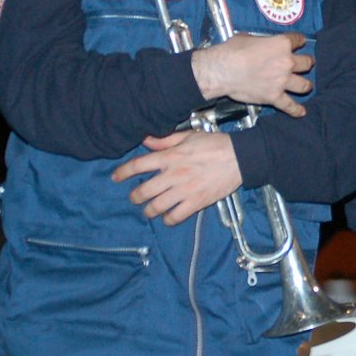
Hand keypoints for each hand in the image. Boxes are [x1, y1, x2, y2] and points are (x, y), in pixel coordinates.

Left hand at [111, 131, 241, 224]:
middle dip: (135, 196)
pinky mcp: (197, 202)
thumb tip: (146, 140)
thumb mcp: (188, 136)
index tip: (115, 177)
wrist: (239, 157)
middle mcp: (174, 175)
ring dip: (149, 210)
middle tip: (135, 197)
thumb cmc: (214, 144)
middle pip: (144, 191)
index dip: (123, 172)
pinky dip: (168, 219)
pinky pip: (176, 216)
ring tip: (149, 210)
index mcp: (170, 157)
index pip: (139, 165)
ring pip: (157, 207)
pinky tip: (168, 217)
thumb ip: (165, 141)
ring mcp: (185, 190)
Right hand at [190, 32, 313, 117]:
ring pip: (304, 85)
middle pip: (306, 63)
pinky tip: (301, 112)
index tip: (299, 43)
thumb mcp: (249, 37)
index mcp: (282, 44)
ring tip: (306, 86)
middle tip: (305, 64)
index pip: (298, 40)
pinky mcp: (274, 97)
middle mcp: (287, 62)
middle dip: (307, 63)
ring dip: (306, 85)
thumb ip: (262, 42)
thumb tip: (261, 44)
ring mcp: (282, 81)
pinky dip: (296, 110)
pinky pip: (289, 106)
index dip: (299, 41)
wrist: (222, 70)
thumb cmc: (232, 50)